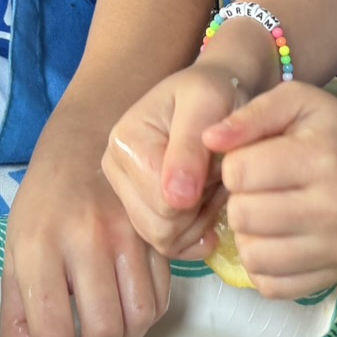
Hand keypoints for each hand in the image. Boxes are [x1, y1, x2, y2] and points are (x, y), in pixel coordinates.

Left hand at [0, 153, 170, 336]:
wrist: (85, 144)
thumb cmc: (44, 204)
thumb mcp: (14, 252)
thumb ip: (16, 312)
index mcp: (39, 245)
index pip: (53, 328)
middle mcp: (86, 239)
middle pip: (103, 331)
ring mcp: (128, 235)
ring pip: (139, 319)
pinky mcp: (156, 235)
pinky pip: (161, 298)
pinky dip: (145, 319)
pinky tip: (126, 313)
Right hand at [101, 61, 245, 258]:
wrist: (218, 91)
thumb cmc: (216, 92)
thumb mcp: (209, 103)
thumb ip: (190, 148)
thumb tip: (176, 198)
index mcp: (125, 141)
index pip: (164, 202)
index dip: (202, 191)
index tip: (219, 159)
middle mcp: (115, 170)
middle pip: (161, 227)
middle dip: (201, 208)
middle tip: (221, 174)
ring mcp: (125, 193)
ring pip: (165, 239)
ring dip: (201, 219)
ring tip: (216, 184)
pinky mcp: (140, 209)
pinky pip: (169, 245)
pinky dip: (196, 232)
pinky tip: (210, 204)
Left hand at [203, 82, 336, 300]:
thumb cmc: (335, 134)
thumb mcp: (298, 102)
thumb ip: (252, 114)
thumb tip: (209, 140)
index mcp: (320, 160)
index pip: (240, 172)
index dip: (234, 164)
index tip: (251, 159)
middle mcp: (332, 209)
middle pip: (243, 216)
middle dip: (239, 200)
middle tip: (258, 189)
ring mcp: (334, 249)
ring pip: (252, 256)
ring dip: (248, 235)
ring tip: (264, 214)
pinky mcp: (331, 277)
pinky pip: (271, 286)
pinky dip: (263, 265)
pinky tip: (274, 240)